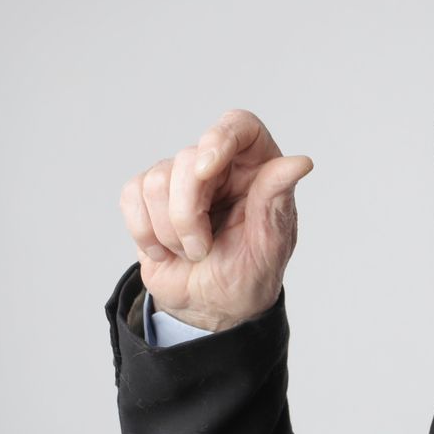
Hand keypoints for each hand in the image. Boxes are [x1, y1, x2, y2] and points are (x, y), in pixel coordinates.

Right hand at [117, 108, 313, 330]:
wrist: (211, 307)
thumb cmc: (247, 276)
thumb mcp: (269, 246)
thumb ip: (276, 201)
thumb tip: (301, 162)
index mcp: (257, 170)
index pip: (240, 125)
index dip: (219, 139)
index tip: (207, 170)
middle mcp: (220, 165)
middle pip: (188, 158)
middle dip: (188, 213)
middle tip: (203, 249)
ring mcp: (181, 178)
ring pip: (156, 179)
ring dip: (170, 230)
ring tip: (191, 253)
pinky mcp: (148, 195)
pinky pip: (132, 195)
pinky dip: (144, 231)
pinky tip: (164, 250)